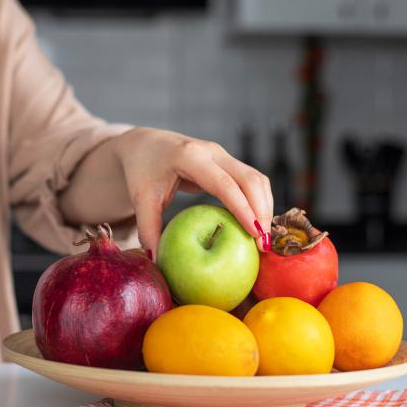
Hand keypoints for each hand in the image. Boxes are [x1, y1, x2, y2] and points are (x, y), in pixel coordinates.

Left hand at [112, 128, 272, 254]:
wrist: (145, 144)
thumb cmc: (142, 170)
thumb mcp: (141, 198)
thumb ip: (148, 228)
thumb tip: (157, 261)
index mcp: (189, 156)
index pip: (224, 184)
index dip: (243, 208)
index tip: (255, 234)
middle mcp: (212, 152)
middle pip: (250, 179)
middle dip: (262, 211)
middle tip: (264, 245)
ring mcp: (222, 155)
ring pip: (256, 179)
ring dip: (264, 208)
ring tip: (263, 240)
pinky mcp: (228, 163)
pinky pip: (252, 181)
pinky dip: (259, 202)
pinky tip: (257, 226)